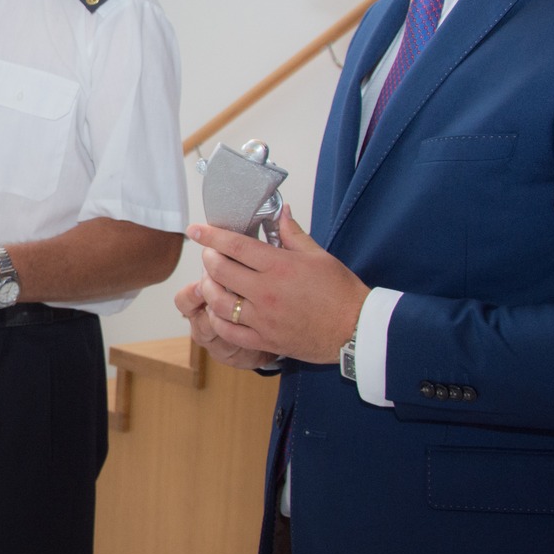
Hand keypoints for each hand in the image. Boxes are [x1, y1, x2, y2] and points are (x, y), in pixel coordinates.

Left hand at [187, 209, 367, 364]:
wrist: (356, 330)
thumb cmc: (341, 293)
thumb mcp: (319, 256)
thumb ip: (293, 234)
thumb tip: (282, 214)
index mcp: (279, 266)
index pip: (234, 245)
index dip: (210, 235)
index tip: (196, 229)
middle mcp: (266, 291)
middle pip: (220, 270)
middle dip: (208, 257)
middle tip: (210, 253)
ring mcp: (263, 318)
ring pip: (218, 301)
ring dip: (208, 287)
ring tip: (211, 280)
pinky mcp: (264, 340)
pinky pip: (228, 331)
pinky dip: (217, 318)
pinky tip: (218, 310)